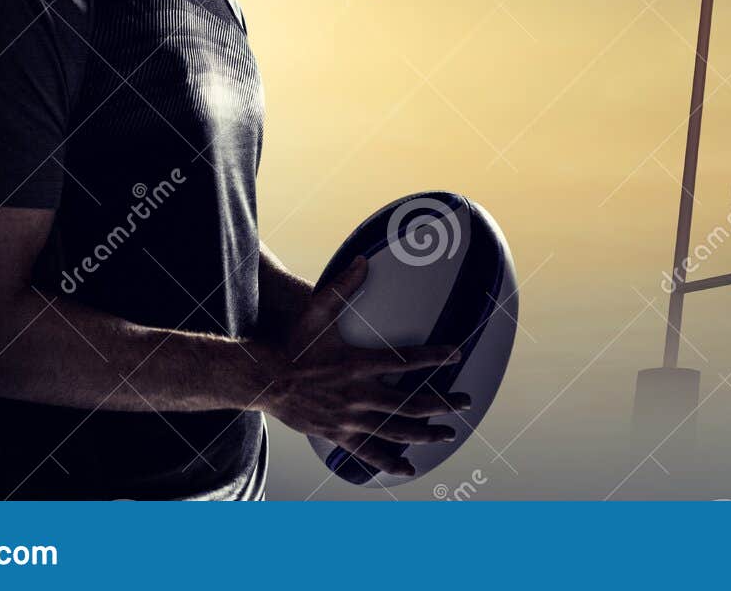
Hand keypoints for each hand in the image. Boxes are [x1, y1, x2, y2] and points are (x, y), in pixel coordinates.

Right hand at [264, 256, 471, 476]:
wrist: (264, 380)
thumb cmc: (293, 344)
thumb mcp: (316, 312)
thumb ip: (342, 287)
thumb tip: (363, 260)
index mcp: (358, 364)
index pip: (406, 361)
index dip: (434, 357)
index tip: (458, 354)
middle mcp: (358, 395)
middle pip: (410, 403)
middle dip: (443, 404)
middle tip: (467, 402)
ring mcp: (349, 420)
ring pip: (396, 431)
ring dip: (426, 434)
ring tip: (449, 433)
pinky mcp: (338, 435)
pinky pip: (369, 453)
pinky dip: (389, 463)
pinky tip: (408, 470)